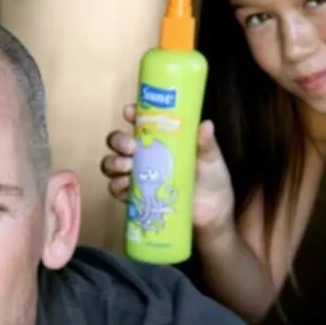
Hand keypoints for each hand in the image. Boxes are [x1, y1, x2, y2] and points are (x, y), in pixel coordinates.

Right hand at [100, 103, 235, 240]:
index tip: (129, 112)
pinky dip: (117, 187)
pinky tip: (126, 187)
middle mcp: (145, 155)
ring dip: (114, 164)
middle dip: (118, 141)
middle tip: (131, 147)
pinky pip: (117, 190)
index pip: (140, 121)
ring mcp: (138, 176)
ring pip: (112, 164)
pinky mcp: (137, 197)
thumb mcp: (211, 158)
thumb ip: (206, 143)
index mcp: (161, 139)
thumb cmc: (211, 178)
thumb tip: (206, 124)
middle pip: (118, 142)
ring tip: (128, 167)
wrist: (213, 212)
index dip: (131, 114)